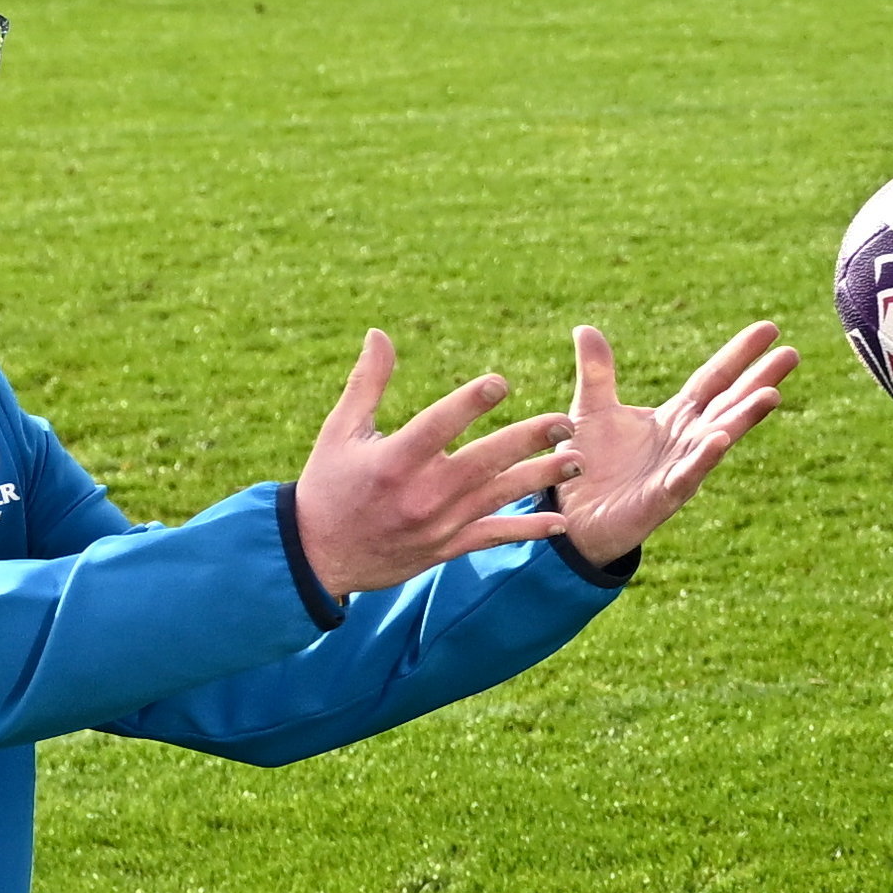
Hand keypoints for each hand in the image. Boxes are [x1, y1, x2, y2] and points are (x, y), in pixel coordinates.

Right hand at [295, 331, 574, 597]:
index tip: (500, 382)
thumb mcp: (340, 431)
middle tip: (565, 420)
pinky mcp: (445, 548)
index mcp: (393, 461)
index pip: (437, 427)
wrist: (315, 559)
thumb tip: (379, 333)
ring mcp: (436, 525)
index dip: (468, 403)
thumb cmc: (327, 485)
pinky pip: (491, 537)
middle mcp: (420, 494)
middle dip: (526, 440)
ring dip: (539, 479)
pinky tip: (560, 522)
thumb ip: (367, 383)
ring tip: (577, 462)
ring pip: (497, 498)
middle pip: (482, 462)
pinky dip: (526, 530)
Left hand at [546, 321, 797, 567]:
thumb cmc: (588, 465)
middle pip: (729, 404)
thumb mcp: (592, 409)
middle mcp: (686, 440)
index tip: (770, 329)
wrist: (571, 518)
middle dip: (759, 381)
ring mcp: (679, 469)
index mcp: (676, 417)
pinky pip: (686, 476)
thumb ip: (597, 371)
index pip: (714, 379)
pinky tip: (720, 440)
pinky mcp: (661, 498)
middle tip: (792, 354)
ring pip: (719, 438)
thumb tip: (585, 327)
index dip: (740, 354)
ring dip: (744, 418)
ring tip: (771, 395)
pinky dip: (703, 458)